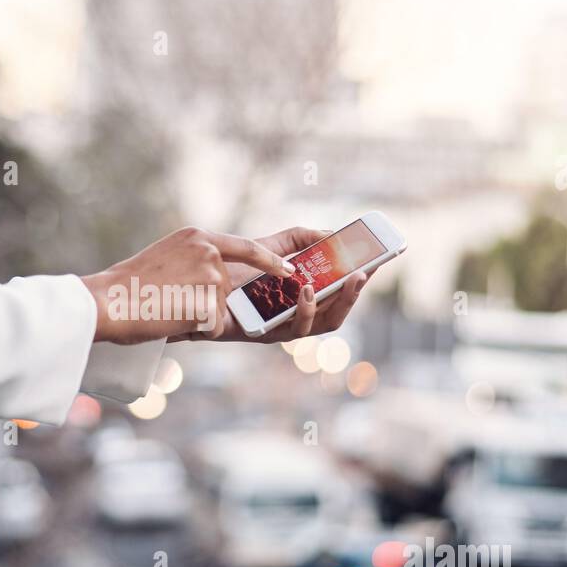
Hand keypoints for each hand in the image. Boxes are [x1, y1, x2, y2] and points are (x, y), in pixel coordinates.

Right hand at [80, 227, 295, 343]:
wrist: (110, 300)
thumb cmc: (127, 285)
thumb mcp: (164, 256)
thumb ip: (192, 259)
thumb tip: (211, 276)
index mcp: (197, 237)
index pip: (245, 247)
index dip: (269, 261)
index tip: (287, 270)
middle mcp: (208, 252)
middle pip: (225, 286)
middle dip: (204, 301)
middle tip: (170, 300)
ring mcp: (210, 277)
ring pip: (217, 308)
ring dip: (195, 314)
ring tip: (164, 307)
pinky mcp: (208, 303)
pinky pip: (211, 325)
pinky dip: (193, 328)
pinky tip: (170, 318)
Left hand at [169, 226, 370, 343]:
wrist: (187, 284)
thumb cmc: (224, 268)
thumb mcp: (265, 246)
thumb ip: (297, 240)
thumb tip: (331, 233)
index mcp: (299, 296)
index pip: (337, 291)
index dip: (358, 279)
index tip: (378, 260)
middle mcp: (293, 315)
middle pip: (336, 312)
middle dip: (354, 293)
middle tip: (366, 272)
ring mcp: (279, 327)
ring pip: (321, 324)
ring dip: (337, 303)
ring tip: (344, 280)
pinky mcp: (262, 334)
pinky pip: (291, 329)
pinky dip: (304, 309)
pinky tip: (305, 289)